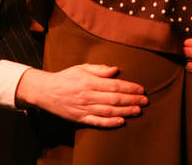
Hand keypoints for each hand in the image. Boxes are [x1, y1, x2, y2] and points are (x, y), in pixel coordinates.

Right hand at [16, 64, 147, 126]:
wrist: (46, 91)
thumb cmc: (65, 77)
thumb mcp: (81, 67)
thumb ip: (99, 69)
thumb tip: (115, 69)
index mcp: (89, 81)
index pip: (114, 85)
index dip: (129, 87)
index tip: (141, 88)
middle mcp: (88, 96)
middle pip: (114, 99)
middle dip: (132, 99)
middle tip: (145, 100)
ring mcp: (84, 109)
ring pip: (109, 112)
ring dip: (125, 111)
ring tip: (138, 110)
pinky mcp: (80, 119)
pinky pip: (98, 122)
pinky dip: (110, 123)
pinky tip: (121, 121)